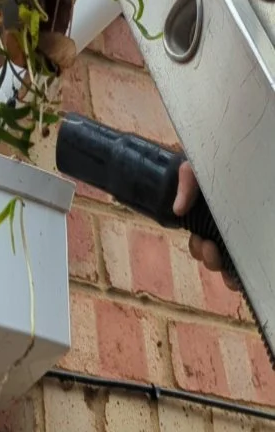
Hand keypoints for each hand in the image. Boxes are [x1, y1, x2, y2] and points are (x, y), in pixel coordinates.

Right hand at [173, 162, 238, 290]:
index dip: (199, 249)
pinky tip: (240, 274)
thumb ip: (186, 184)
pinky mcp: (255, 244)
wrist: (240, 155)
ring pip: (227, 268)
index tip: (202, 241)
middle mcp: (224, 232)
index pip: (201, 244)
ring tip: (223, 259)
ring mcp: (240, 240)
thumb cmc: (218, 165)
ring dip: (221, 268)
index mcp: (210, 219)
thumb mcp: (198, 169)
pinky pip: (244, 269)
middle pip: (213, 259)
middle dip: (208, 259)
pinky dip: (238, 276)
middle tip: (210, 247)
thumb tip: (177, 209)